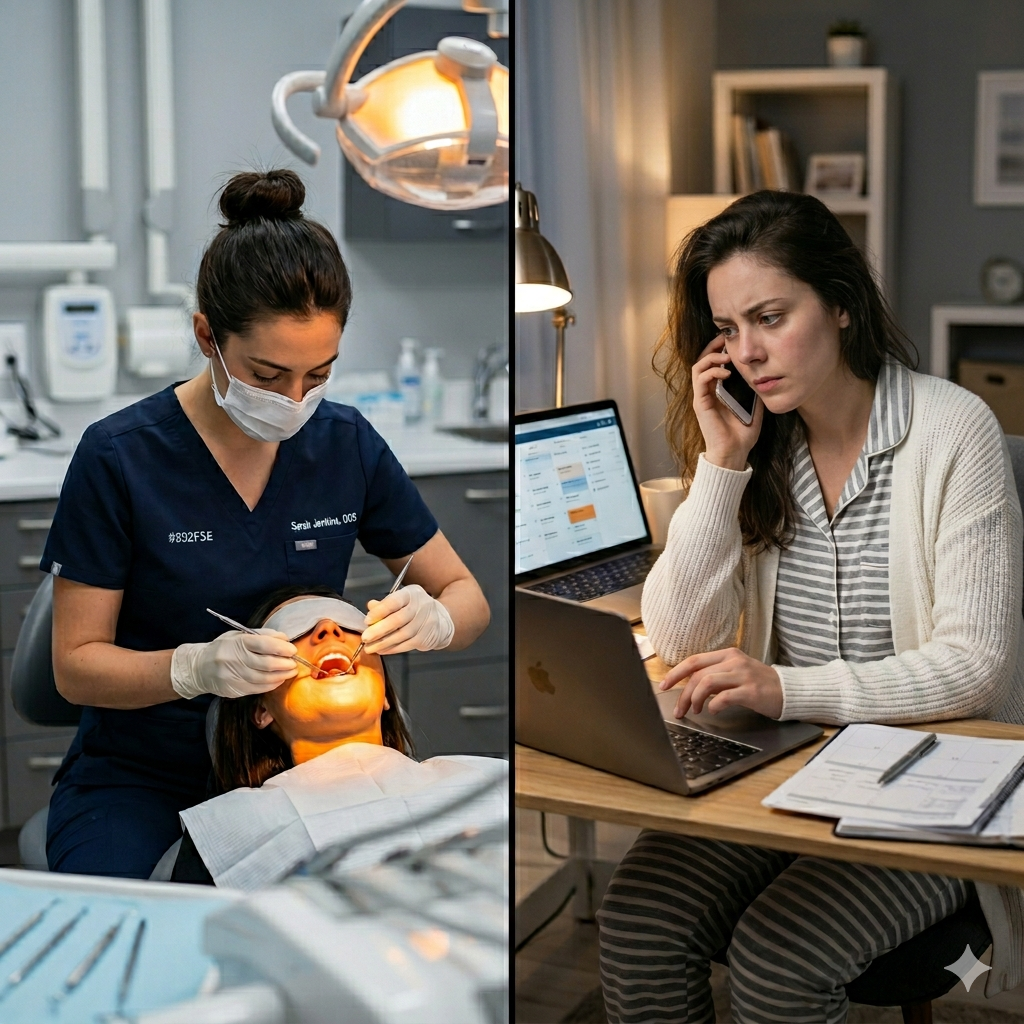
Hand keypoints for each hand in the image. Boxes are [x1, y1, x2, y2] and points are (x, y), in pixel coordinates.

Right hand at [170, 628, 297, 699]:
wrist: (199, 668)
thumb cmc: (224, 648)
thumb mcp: (239, 635)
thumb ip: (262, 635)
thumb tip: (284, 638)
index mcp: (237, 643)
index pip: (264, 644)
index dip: (281, 648)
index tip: (292, 650)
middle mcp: (234, 659)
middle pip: (266, 664)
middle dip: (285, 664)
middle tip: (295, 662)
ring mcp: (233, 676)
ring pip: (264, 678)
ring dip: (281, 676)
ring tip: (291, 671)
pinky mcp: (234, 689)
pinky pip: (258, 688)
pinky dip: (272, 684)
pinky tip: (279, 679)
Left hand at [362, 584, 454, 653]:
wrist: (441, 619)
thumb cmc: (415, 609)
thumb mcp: (402, 600)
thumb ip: (385, 604)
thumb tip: (371, 606)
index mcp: (411, 594)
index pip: (394, 601)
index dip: (380, 611)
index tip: (367, 620)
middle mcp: (421, 606)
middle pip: (398, 620)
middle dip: (379, 630)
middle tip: (365, 637)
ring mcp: (425, 622)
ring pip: (402, 635)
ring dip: (383, 643)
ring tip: (370, 647)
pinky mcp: (426, 637)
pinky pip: (407, 645)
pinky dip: (392, 649)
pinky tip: (382, 650)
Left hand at [658, 647, 782, 718]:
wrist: (789, 691)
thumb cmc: (760, 684)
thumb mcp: (736, 672)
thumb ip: (715, 676)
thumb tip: (689, 688)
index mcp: (727, 654)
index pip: (694, 661)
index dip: (675, 673)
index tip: (664, 685)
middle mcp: (734, 661)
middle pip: (697, 674)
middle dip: (683, 693)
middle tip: (680, 709)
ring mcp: (743, 675)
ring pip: (707, 683)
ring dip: (695, 699)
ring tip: (695, 710)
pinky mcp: (751, 691)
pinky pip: (724, 697)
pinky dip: (714, 705)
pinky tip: (713, 710)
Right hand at [691, 337, 762, 470]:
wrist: (734, 453)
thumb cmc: (742, 434)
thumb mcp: (754, 406)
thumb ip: (754, 391)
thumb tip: (763, 375)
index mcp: (717, 391)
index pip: (713, 364)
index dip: (719, 350)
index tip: (731, 341)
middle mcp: (706, 392)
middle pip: (702, 361)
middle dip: (712, 347)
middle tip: (724, 339)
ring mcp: (701, 397)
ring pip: (698, 367)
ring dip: (711, 357)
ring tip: (726, 356)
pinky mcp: (700, 403)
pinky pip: (700, 380)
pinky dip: (712, 371)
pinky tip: (726, 373)